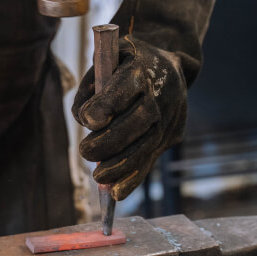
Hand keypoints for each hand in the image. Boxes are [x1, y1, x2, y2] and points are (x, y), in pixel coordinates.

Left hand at [72, 36, 187, 200]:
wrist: (168, 65)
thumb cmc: (124, 65)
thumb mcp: (104, 62)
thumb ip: (89, 89)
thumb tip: (85, 122)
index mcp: (140, 69)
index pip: (125, 87)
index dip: (107, 104)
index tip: (89, 120)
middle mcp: (160, 94)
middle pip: (138, 121)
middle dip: (110, 141)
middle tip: (85, 152)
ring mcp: (169, 116)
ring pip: (147, 144)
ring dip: (121, 165)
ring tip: (99, 177)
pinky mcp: (171, 135)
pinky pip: (151, 159)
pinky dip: (133, 178)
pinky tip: (117, 193)